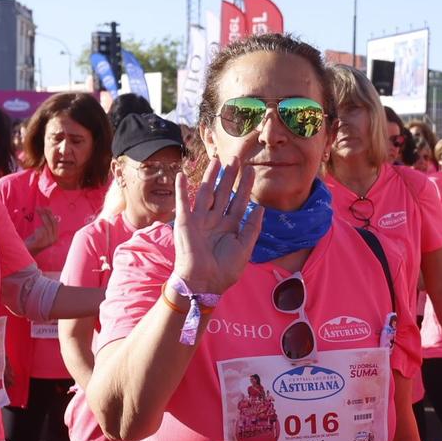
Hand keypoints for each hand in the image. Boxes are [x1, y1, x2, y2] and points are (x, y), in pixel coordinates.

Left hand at [26, 208, 59, 254]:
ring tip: (36, 215)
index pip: (55, 223)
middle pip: (51, 223)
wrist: (26, 252)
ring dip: (40, 218)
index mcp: (55, 237)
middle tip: (38, 208)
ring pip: (46, 227)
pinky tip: (34, 232)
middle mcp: (53, 240)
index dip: (51, 214)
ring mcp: (47, 242)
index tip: (45, 208)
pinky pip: (40, 232)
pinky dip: (37, 230)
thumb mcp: (43, 232)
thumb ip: (48, 225)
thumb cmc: (33, 241)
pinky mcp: (40, 243)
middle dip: (45, 214)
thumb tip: (56, 216)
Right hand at [172, 158, 261, 296]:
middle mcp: (215, 220)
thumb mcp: (244, 247)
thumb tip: (260, 208)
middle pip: (223, 193)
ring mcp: (200, 220)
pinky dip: (181, 190)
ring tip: (216, 160)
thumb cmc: (225, 270)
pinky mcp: (185, 223)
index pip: (239, 201)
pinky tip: (181, 175)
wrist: (204, 283)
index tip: (251, 169)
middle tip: (236, 157)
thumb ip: (252, 227)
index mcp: (230, 226)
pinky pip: (183, 203)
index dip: (244, 186)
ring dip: (210, 176)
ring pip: (206, 193)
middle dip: (229, 176)